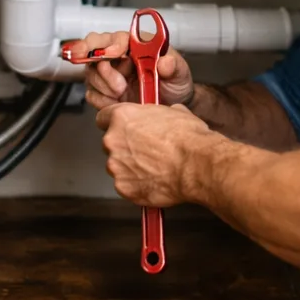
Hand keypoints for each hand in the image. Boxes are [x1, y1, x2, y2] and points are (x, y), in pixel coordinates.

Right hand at [66, 30, 194, 111]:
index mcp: (136, 45)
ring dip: (105, 85)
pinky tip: (117, 101)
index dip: (112, 43)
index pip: (117, 37)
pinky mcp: (104, 92)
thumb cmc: (174, 83)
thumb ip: (174, 65)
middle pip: (95, 50)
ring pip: (91, 73)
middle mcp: (119, 56)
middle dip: (100, 65)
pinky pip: (92, 93)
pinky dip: (102, 99)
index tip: (115, 52)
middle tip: (116, 81)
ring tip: (123, 92)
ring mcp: (109, 74)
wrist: (172, 106)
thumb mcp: (180, 72)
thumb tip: (165, 61)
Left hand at [96, 102, 213, 207]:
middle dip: (124, 147)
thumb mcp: (173, 112)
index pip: (103, 118)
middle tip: (145, 151)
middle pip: (110, 143)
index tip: (123, 129)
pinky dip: (137, 185)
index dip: (115, 124)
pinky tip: (154, 180)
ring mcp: (116, 165)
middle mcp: (113, 140)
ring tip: (154, 167)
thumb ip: (155, 115)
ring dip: (130, 167)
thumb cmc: (188, 138)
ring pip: (117, 166)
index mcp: (122, 117)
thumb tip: (160, 117)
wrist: (196, 164)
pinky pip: (126, 185)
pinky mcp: (123, 187)